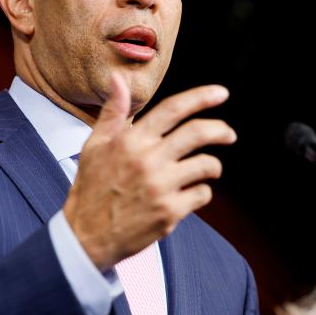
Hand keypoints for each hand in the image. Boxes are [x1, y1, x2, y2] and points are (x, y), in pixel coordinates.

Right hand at [63, 72, 235, 269]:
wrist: (86, 236)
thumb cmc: (91, 188)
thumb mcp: (95, 145)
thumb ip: (113, 111)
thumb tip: (118, 78)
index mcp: (131, 140)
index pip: (173, 109)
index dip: (202, 97)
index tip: (221, 93)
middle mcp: (148, 160)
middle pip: (198, 133)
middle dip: (221, 130)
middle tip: (229, 134)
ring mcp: (161, 187)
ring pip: (206, 165)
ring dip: (213, 167)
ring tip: (207, 170)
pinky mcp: (170, 212)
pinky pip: (202, 194)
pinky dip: (201, 193)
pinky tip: (189, 195)